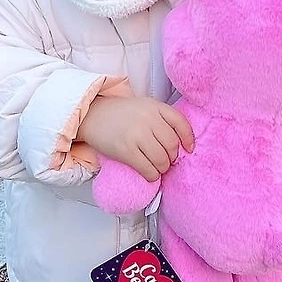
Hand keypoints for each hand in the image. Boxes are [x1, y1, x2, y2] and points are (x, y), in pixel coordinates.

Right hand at [79, 96, 194, 183]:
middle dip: (172, 157)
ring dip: (162, 168)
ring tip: (157, 168)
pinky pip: (147, 168)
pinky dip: (152, 175)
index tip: (189, 149)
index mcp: (155, 106)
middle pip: (172, 145)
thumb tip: (179, 144)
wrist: (92, 115)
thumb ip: (161, 119)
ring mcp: (137, 134)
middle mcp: (148, 119)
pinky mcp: (126, 150)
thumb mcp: (144, 107)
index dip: (188, 139)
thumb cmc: (120, 114)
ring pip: (162, 159)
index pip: (181, 123)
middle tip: (166, 160)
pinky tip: (149, 174)